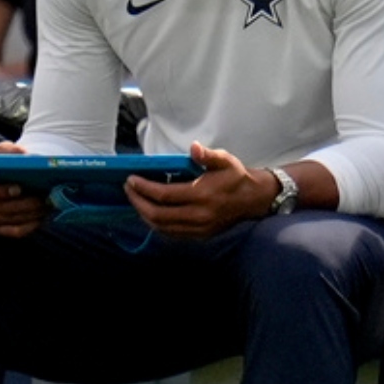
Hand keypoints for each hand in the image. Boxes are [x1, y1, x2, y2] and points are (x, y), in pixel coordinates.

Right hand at [0, 140, 50, 237]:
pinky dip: (29, 226)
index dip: (0, 191)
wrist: (11, 177)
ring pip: (9, 220)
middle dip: (23, 205)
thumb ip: (12, 150)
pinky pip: (14, 232)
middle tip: (42, 199)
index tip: (19, 188)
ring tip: (47, 206)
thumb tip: (24, 155)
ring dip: (30, 214)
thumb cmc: (6, 163)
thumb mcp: (6, 150)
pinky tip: (42, 218)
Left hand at [124, 142, 269, 238]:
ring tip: (136, 200)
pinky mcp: (199, 235)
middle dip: (138, 202)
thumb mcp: (225, 160)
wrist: (254, 199)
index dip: (144, 188)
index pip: (164, 195)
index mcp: (202, 195)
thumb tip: (194, 148)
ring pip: (161, 227)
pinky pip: (171, 233)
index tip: (131, 180)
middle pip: (157, 214)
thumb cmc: (236, 177)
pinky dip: (156, 223)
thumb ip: (208, 155)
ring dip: (144, 214)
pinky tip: (151, 212)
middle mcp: (199, 215)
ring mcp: (199, 228)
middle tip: (129, 189)